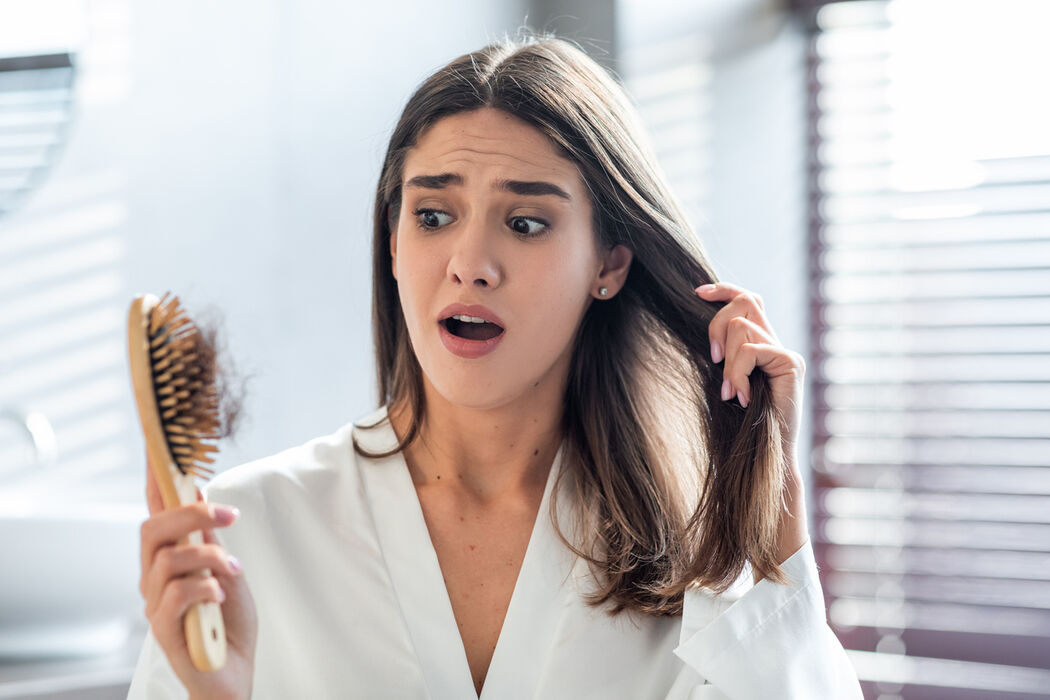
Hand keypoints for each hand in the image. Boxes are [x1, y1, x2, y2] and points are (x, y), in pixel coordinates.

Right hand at [141, 453, 257, 698]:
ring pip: (168, 559)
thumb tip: (199, 493)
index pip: (154, 510)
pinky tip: (221, 596)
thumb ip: (209, 537)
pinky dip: (208, 588)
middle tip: (230, 515)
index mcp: (167, 557)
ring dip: (210, 559)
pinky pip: (179, 593)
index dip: (154, 477)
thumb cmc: (228, 621)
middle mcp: (152, 577)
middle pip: (153, 528)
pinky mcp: (162, 630)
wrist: (234, 672)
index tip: (161, 442)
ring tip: (234, 573)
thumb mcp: (226, 568)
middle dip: (192, 515)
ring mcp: (154, 604)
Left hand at [696, 282, 808, 571]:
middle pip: (745, 302)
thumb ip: (718, 355)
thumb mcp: (720, 382)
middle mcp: (775, 343)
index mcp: (759, 344)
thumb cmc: (737, 426)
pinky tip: (738, 396)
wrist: (762, 459)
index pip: (748, 297)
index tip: (697, 293)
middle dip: (717, 325)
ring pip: (742, 327)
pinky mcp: (791, 365)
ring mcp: (786, 353)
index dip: (723, 289)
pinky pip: (752, 350)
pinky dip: (738, 372)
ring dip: (727, 360)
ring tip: (728, 392)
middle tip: (711, 360)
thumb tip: (695, 329)